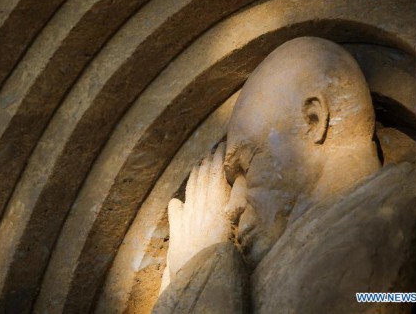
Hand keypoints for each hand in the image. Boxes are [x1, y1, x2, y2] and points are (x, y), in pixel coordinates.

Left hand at [162, 143, 246, 288]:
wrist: (201, 272)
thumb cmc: (225, 248)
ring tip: (199, 165)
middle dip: (207, 162)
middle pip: (202, 178)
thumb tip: (239, 175)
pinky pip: (176, 211)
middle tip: (212, 150)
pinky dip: (177, 203)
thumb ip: (238, 196)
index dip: (219, 157)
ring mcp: (187, 217)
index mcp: (215, 200)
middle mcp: (199, 205)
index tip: (223, 145)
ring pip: (190, 190)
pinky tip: (177, 200)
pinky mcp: (178, 232)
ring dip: (195, 175)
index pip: (216, 172)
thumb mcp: (237, 219)